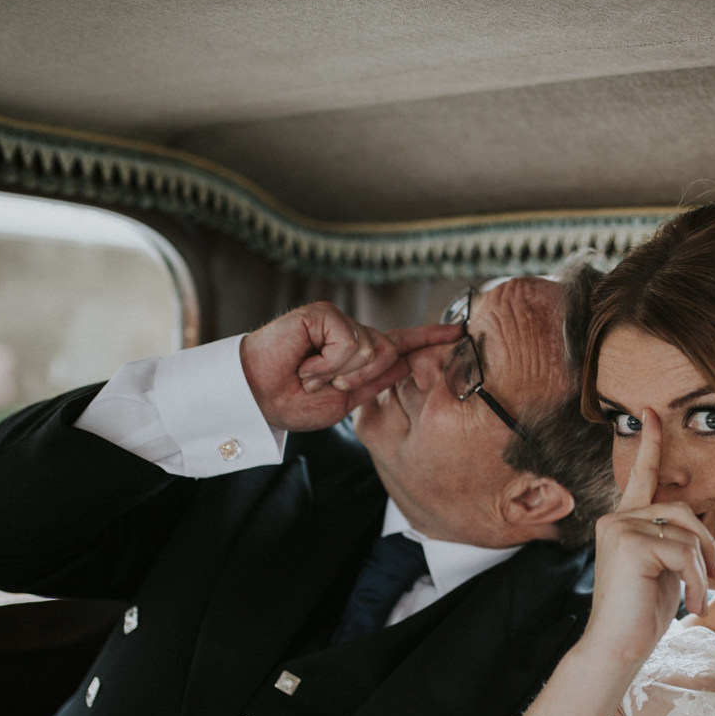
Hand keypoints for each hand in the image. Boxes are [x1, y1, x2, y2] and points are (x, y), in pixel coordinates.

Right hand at [240, 303, 460, 431]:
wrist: (256, 399)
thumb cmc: (291, 402)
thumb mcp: (344, 400)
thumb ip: (376, 381)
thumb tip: (407, 359)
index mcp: (358, 357)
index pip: (399, 344)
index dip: (428, 338)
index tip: (458, 333)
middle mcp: (352, 334)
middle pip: (390, 352)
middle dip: (361, 378)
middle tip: (322, 385)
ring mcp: (338, 321)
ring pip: (372, 349)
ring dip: (341, 373)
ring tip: (310, 375)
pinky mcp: (324, 313)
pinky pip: (351, 343)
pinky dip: (330, 363)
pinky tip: (306, 365)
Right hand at [581, 409, 714, 669]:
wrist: (616, 648)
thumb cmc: (640, 615)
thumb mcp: (665, 569)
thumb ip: (674, 541)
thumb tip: (701, 528)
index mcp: (624, 522)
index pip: (642, 477)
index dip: (650, 444)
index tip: (652, 412)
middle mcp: (616, 519)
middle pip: (682, 510)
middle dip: (708, 542)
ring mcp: (619, 528)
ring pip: (687, 532)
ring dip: (703, 567)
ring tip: (698, 597)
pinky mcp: (628, 544)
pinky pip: (684, 552)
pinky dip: (696, 581)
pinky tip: (690, 606)